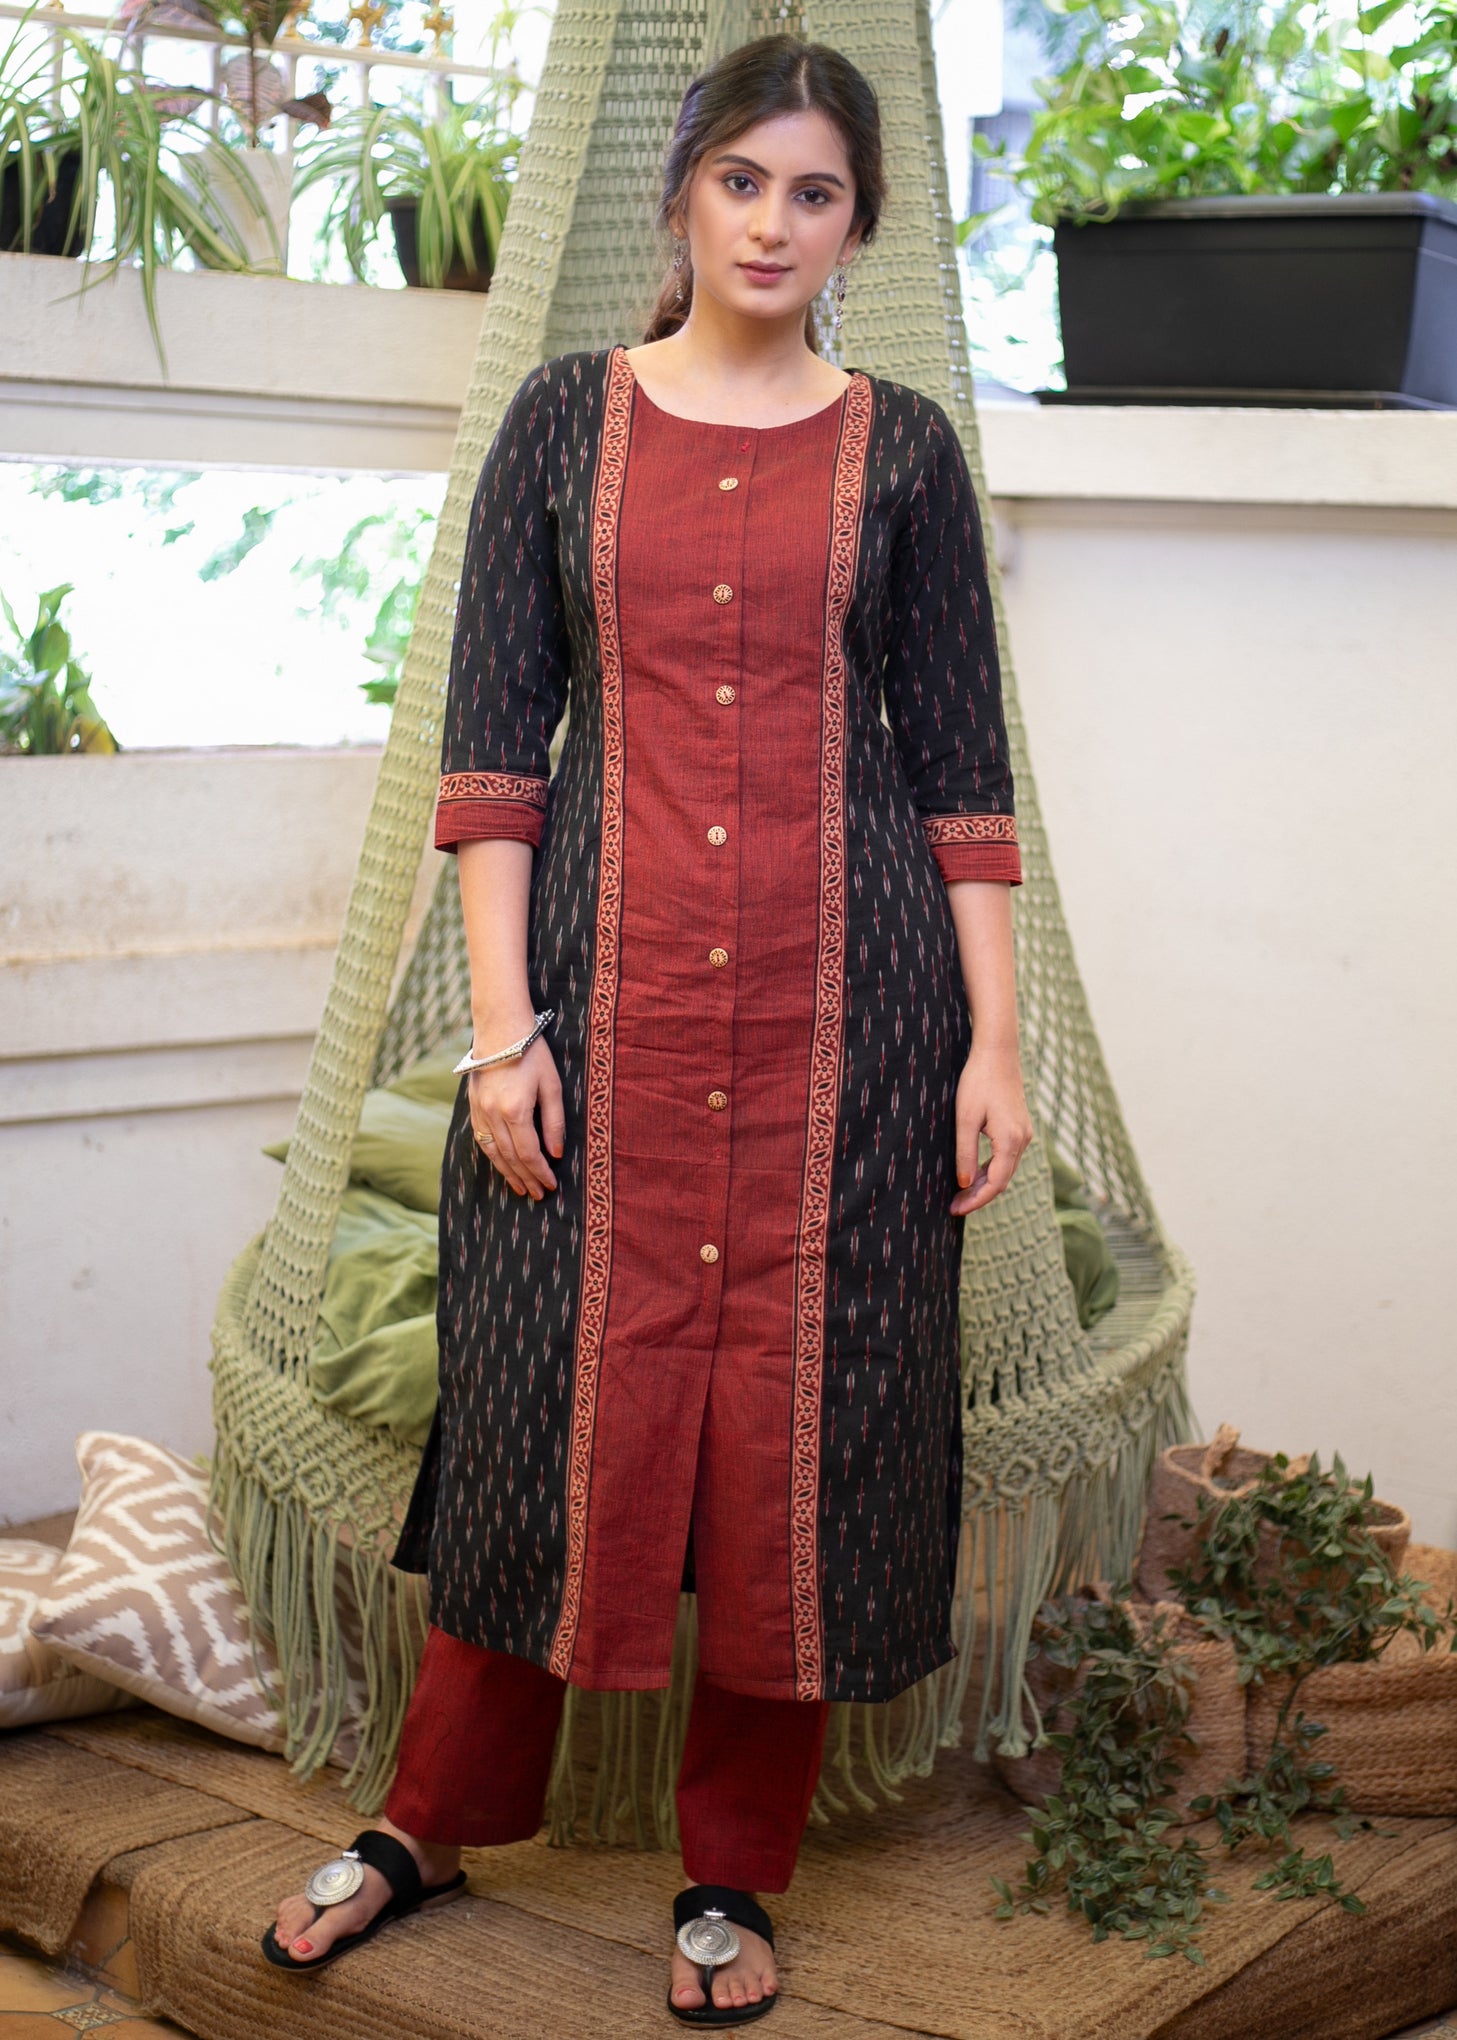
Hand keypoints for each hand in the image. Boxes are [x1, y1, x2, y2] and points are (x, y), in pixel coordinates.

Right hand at [466, 1036, 563, 1201]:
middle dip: (526, 1178)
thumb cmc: (532, 1053)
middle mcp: (493, 1115)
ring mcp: (479, 1111)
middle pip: (511, 1157)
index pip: (528, 1153)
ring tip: (521, 1188)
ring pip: (493, 1152)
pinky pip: (482, 1140)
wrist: (500, 1029)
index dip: (540, 1172)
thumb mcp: (552, 1086)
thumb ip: (554, 1122)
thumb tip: (555, 1153)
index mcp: (515, 1110)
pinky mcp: (473, 1106)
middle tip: (538, 1194)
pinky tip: (503, 1165)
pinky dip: (494, 1156)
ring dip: (508, 1173)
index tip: (551, 1185)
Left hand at [951, 1043, 1032, 1215]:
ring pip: (1005, 1170)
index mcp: (1010, 1141)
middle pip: (1002, 1180)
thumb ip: (965, 1153)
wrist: (997, 1053)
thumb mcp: (965, 1119)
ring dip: (984, 1184)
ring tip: (960, 1193)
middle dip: (978, 1196)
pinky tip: (973, 1173)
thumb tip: (964, 1184)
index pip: (995, 1184)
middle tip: (954, 1206)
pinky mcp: (1019, 1127)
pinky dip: (990, 1169)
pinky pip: (1006, 1157)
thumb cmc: (977, 1082)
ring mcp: (1023, 1133)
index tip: (955, 1210)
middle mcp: (1022, 1140)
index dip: (976, 1201)